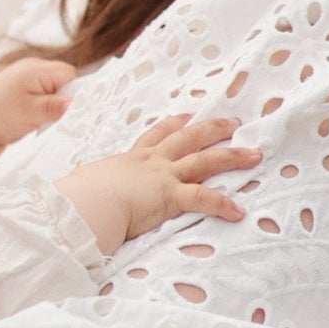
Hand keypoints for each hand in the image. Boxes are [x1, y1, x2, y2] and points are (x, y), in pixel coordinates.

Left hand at [0, 57, 76, 168]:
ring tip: (43, 118)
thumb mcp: (29, 113)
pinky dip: (47, 107)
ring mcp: (29, 79)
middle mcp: (34, 69)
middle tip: (56, 117)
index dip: (76, 93)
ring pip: (57, 90)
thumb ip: (54, 107)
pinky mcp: (26, 90)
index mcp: (37, 69)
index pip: (71, 75)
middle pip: (66, 81)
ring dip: (55, 105)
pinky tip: (39, 117)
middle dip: (66, 100)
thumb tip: (76, 103)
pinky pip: (47, 96)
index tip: (72, 111)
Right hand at [54, 114, 257, 255]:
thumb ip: (89, 189)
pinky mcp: (170, 196)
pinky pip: (204, 198)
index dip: (173, 124)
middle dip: (212, 128)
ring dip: (232, 156)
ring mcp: (163, 176)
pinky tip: (238, 211)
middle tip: (232, 122)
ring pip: (205, 161)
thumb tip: (75, 198)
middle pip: (187, 138)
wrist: (83, 203)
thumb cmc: (78, 198)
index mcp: (130, 159)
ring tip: (253, 155)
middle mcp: (150, 162)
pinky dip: (223, 204)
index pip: (155, 136)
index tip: (186, 116)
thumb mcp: (85, 187)